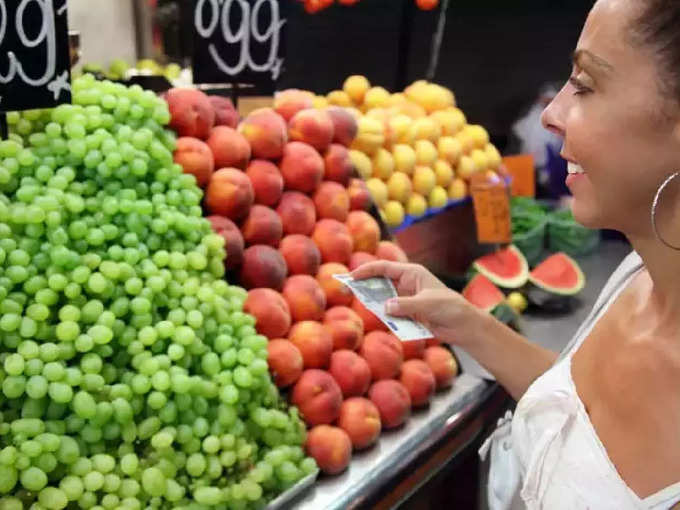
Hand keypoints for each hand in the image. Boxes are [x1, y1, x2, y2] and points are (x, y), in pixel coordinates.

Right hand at [351, 261, 485, 345]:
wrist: (463, 326)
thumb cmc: (450, 308)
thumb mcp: (427, 304)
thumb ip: (405, 305)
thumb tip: (385, 307)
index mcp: (412, 273)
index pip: (384, 268)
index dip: (367, 270)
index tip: (352, 276)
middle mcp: (406, 284)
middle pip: (380, 282)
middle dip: (365, 286)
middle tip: (347, 291)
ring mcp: (406, 299)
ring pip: (384, 298)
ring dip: (373, 302)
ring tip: (359, 306)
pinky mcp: (408, 313)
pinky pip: (391, 313)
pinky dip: (384, 316)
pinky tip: (378, 320)